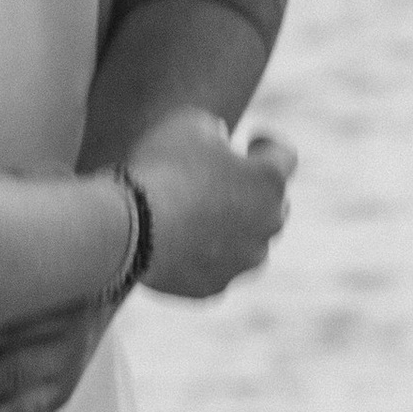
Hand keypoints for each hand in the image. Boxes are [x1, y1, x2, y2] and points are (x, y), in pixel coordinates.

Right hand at [127, 109, 295, 299]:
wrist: (127, 228)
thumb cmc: (161, 168)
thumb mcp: (189, 123)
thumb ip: (214, 130)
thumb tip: (219, 141)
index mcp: (269, 180)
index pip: (285, 156)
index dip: (267, 146)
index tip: (250, 142)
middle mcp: (267, 225)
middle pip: (272, 204)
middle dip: (252, 191)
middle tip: (220, 180)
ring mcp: (242, 262)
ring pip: (250, 243)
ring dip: (233, 229)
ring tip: (198, 216)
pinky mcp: (214, 288)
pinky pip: (216, 270)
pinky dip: (203, 257)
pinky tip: (178, 244)